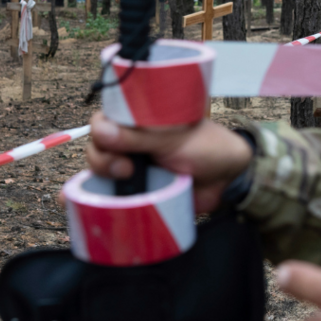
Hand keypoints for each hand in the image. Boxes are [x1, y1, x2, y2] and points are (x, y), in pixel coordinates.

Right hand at [84, 111, 252, 212]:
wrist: (228, 180)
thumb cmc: (205, 148)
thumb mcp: (172, 138)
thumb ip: (137, 136)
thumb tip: (101, 132)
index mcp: (137, 120)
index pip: (102, 120)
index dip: (101, 130)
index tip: (111, 141)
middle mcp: (129, 141)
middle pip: (96, 146)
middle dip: (102, 158)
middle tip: (126, 167)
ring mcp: (131, 166)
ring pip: (99, 170)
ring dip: (103, 175)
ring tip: (127, 178)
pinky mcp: (135, 190)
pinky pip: (109, 192)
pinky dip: (99, 196)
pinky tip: (93, 200)